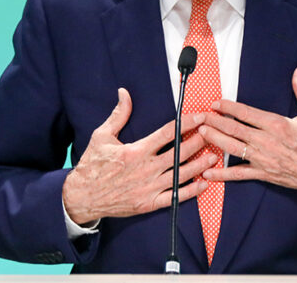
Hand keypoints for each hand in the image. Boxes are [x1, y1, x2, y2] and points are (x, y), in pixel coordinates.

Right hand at [62, 88, 219, 224]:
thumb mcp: (102, 136)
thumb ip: (118, 115)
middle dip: (199, 141)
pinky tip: (203, 183)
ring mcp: (149, 187)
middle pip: (180, 153)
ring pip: (181, 174)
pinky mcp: (149, 203)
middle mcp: (146, 168)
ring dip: (199, 164)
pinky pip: (175, 197)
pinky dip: (191, 191)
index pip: (168, 133)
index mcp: (136, 150)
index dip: (187, 123)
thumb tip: (124, 93)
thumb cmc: (92, 165)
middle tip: (213, 133)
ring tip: (213, 155)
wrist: (82, 197)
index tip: (200, 116)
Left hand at [198, 66, 296, 202]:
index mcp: (278, 125)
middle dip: (215, 122)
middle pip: (235, 130)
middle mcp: (268, 142)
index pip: (247, 113)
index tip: (216, 103)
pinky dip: (223, 175)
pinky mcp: (264, 174)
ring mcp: (264, 159)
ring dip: (215, 140)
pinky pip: (240, 175)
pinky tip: (208, 172)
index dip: (229, 107)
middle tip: (199, 115)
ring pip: (233, 149)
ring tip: (200, 133)